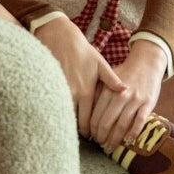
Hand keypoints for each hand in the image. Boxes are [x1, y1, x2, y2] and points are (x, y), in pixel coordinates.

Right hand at [34, 16, 124, 136]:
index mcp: (86, 91)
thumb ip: (111, 79)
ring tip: (72, 129)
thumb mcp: (100, 63)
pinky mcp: (48, 88)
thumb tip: (125, 90)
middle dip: (79, 131)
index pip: (87, 120)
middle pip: (74, 122)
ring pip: (63, 116)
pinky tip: (60, 115)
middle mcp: (72, 95)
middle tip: (84, 136)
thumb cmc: (82, 51)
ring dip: (68, 122)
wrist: (59, 38)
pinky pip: (54, 106)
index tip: (92, 135)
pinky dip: (58, 112)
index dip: (90, 130)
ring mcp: (59, 92)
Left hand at [88, 40, 167, 150]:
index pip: (96, 115)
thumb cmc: (125, 73)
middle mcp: (121, 96)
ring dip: (115, 139)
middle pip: (107, 122)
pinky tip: (128, 141)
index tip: (91, 136)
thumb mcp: (108, 78)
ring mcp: (135, 100)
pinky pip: (139, 122)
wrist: (147, 63)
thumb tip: (85, 111)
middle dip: (101, 136)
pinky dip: (133, 134)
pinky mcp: (148, 103)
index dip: (92, 129)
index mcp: (108, 90)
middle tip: (99, 143)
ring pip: (122, 125)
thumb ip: (98, 93)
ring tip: (111, 147)